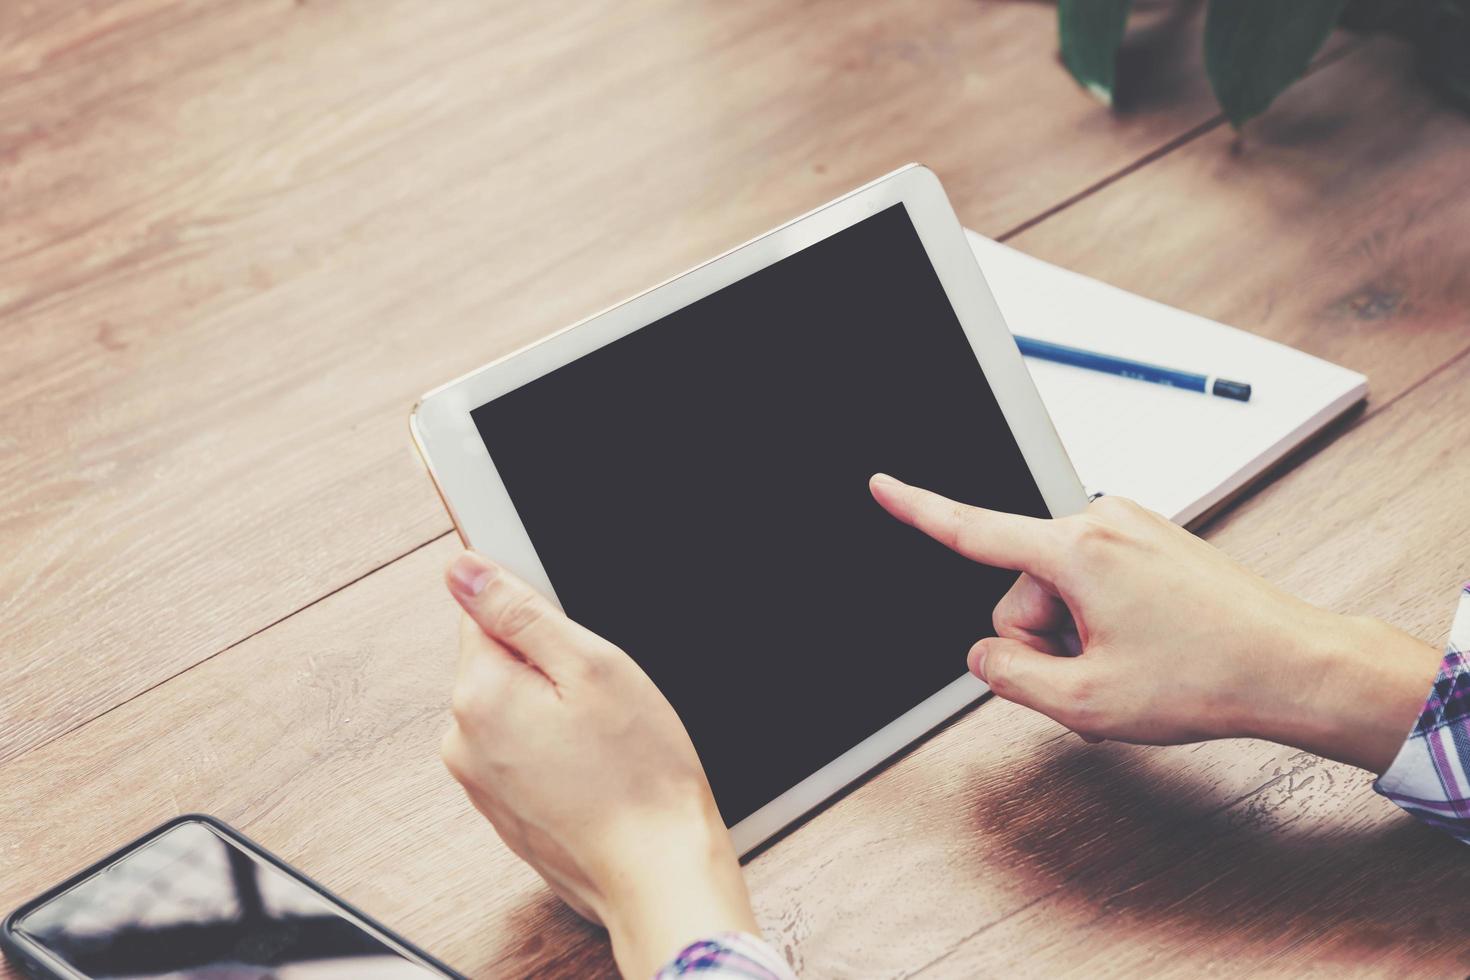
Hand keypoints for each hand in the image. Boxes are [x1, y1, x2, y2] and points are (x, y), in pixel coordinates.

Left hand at [440, 551, 757, 978]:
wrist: (657, 873)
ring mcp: (479, 781)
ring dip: (554, 709)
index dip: (539, 617)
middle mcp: (462, 740)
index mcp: (479, 695)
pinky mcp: (503, 808)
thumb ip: (518, 612)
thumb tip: (462, 569)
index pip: (483, 612)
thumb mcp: (593, 667)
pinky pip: (523, 750)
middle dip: (550, 667)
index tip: (576, 646)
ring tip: (603, 740)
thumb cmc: (640, 776)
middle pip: (498, 661)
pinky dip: (556, 748)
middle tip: (603, 698)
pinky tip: (595, 768)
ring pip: (514, 706)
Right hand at [869, 474, 1441, 772]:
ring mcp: (1129, 527)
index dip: (917, 509)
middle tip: (1100, 673)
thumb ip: (1009, 676)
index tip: (881, 484)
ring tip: (1134, 661)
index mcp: (1077, 550)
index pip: (973, 529)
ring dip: (1078, 633)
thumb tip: (987, 655)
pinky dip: (1104, 619)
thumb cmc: (1207, 675)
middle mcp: (1100, 521)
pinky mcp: (1148, 539)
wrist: (1293, 664)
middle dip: (1044, 637)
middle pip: (1020, 588)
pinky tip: (1146, 645)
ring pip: (1057, 588)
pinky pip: (1093, 580)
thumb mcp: (1086, 701)